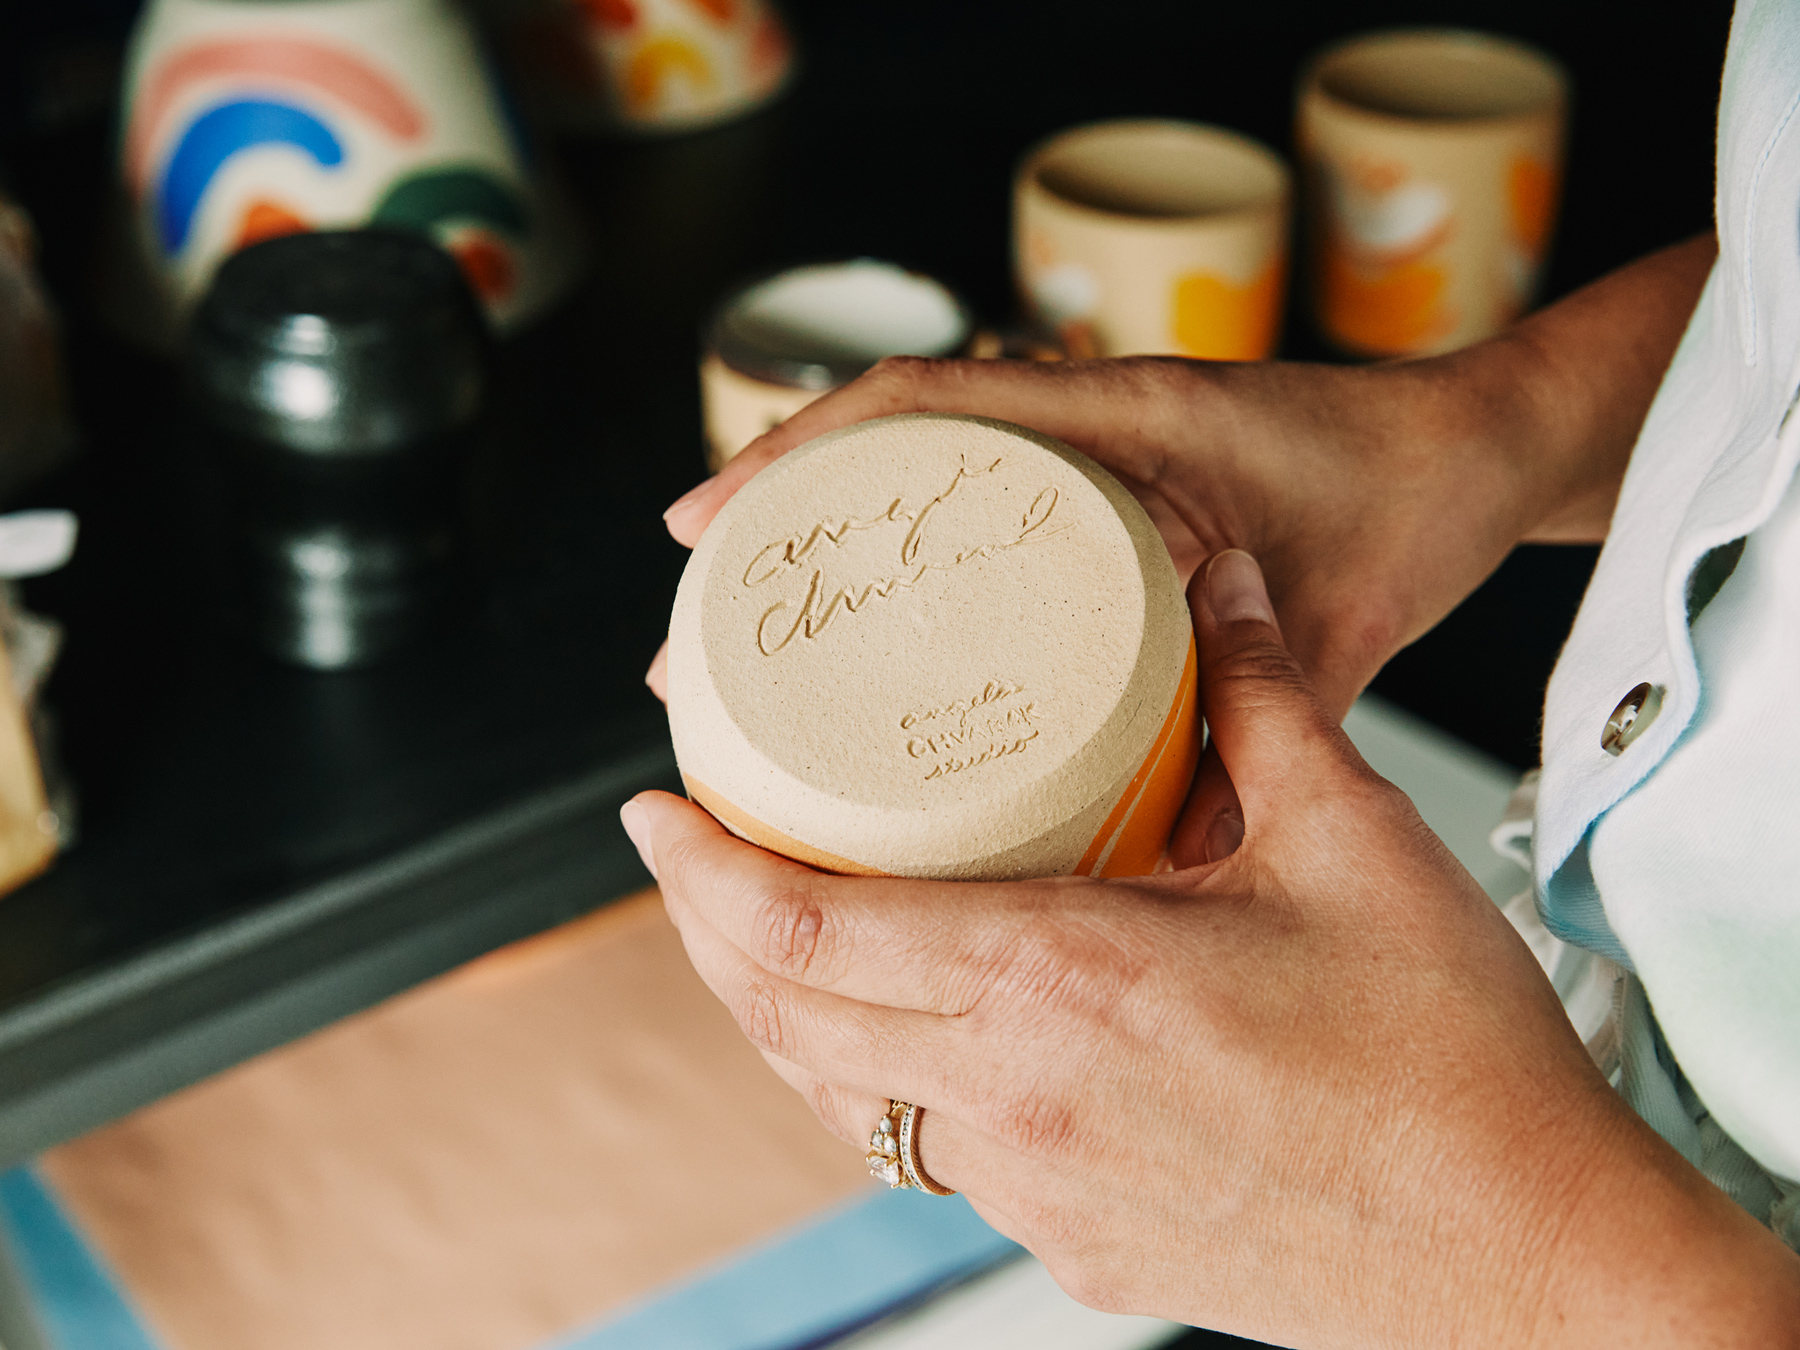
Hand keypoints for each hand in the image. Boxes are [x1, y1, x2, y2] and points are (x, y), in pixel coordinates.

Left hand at [624, 549, 1799, 1347]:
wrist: (1525, 1253)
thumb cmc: (1450, 1067)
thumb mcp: (1356, 842)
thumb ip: (1259, 704)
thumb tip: (1218, 595)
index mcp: (1061, 984)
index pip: (801, 930)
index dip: (701, 869)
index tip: (651, 811)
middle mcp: (1018, 1100)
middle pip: (781, 1017)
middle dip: (705, 931)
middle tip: (688, 851)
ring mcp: (1039, 1188)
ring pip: (841, 1098)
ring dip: (779, 1011)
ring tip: (769, 928)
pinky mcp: (1076, 1240)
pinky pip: (931, 1153)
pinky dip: (877, 1080)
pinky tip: (913, 1028)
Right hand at [649, 237, 1714, 719]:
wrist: (1472, 451)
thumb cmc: (1407, 506)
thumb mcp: (1337, 623)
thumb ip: (1262, 723)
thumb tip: (1176, 859)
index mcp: (1128, 417)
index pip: (925, 400)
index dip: (797, 456)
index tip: (706, 528)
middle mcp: (1087, 420)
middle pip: (885, 448)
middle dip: (774, 532)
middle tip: (696, 645)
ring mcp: (1087, 449)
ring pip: (917, 481)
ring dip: (826, 549)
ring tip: (749, 657)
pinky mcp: (1102, 490)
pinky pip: (976, 516)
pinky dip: (910, 566)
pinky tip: (872, 653)